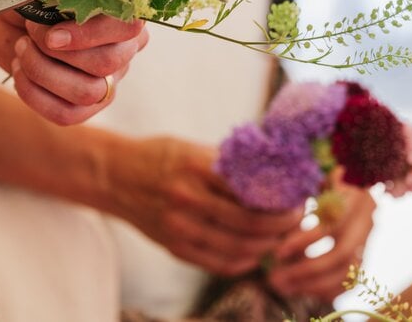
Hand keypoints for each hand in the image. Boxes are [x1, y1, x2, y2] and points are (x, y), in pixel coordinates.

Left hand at [0, 8, 147, 123]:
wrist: (11, 14)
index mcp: (123, 9)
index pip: (129, 26)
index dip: (90, 33)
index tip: (51, 34)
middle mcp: (125, 48)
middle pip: (108, 62)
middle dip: (57, 51)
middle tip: (29, 31)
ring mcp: (108, 81)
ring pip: (88, 92)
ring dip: (42, 71)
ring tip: (20, 49)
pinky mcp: (84, 106)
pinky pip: (67, 114)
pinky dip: (34, 95)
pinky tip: (19, 71)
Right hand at [106, 136, 304, 276]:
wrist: (113, 176)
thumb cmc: (158, 156)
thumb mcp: (191, 148)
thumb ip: (227, 164)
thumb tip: (275, 174)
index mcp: (195, 167)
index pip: (252, 190)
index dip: (282, 199)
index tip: (298, 198)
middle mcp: (187, 198)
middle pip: (250, 223)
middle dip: (282, 225)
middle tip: (297, 219)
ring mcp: (179, 226)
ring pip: (239, 248)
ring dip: (267, 246)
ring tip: (278, 237)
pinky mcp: (173, 247)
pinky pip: (218, 264)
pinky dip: (243, 262)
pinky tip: (254, 252)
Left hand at [267, 177, 376, 300]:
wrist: (352, 184)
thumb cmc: (324, 177)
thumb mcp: (318, 175)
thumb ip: (312, 184)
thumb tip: (307, 191)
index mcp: (355, 198)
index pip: (331, 226)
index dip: (304, 240)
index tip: (277, 251)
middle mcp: (367, 223)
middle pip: (342, 255)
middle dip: (307, 268)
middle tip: (275, 277)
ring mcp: (366, 242)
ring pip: (347, 273)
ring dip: (311, 284)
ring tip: (280, 286)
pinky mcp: (362, 259)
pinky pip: (348, 284)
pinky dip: (324, 290)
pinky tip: (299, 289)